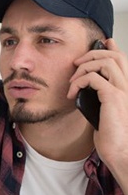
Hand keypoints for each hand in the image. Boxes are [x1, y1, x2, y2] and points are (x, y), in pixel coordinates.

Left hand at [69, 39, 127, 191]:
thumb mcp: (102, 111)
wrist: (119, 151)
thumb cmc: (110, 136)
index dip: (112, 48)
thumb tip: (83, 88)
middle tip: (76, 64)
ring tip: (72, 82)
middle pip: (115, 56)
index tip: (103, 42)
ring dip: (83, 68)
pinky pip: (94, 78)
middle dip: (92, 54)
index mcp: (127, 89)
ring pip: (105, 62)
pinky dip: (79, 82)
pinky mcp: (114, 98)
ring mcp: (123, 91)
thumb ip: (98, 96)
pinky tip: (72, 93)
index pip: (123, 60)